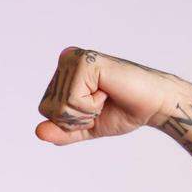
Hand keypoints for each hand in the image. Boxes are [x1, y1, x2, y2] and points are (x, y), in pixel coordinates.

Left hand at [36, 47, 190, 144]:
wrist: (154, 105)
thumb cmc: (123, 111)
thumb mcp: (85, 127)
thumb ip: (61, 131)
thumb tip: (38, 132)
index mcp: (63, 73)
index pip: (45, 110)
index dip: (71, 121)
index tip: (95, 108)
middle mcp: (66, 61)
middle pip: (49, 109)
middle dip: (78, 117)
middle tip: (102, 103)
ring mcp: (74, 59)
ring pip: (60, 107)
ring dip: (86, 112)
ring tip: (105, 96)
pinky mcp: (85, 61)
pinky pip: (72, 101)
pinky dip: (91, 106)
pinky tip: (107, 91)